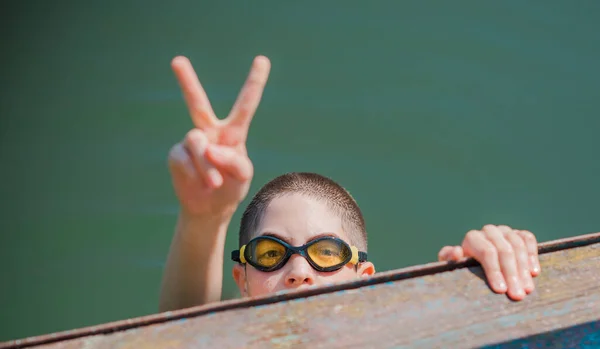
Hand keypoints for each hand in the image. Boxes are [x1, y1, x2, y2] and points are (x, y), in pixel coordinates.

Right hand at [168, 55, 270, 217]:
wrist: (209, 208)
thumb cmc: (231, 187)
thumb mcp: (243, 175)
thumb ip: (233, 160)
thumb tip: (209, 148)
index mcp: (233, 132)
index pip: (245, 104)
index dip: (254, 82)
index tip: (262, 59)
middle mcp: (210, 132)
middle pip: (197, 103)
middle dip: (186, 81)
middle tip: (177, 60)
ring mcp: (191, 143)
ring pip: (196, 142)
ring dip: (205, 165)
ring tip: (213, 183)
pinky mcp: (177, 155)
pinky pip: (184, 160)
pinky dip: (195, 174)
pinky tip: (200, 184)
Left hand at [438, 225, 540, 300]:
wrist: (473, 263)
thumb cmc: (461, 268)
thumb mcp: (450, 266)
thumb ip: (448, 259)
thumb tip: (457, 252)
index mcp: (472, 238)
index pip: (487, 252)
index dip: (494, 271)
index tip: (500, 290)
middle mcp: (489, 231)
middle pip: (505, 251)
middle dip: (512, 275)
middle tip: (517, 295)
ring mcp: (504, 231)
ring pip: (518, 246)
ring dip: (524, 269)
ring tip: (527, 289)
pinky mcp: (517, 234)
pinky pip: (528, 239)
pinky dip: (532, 255)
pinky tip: (534, 272)